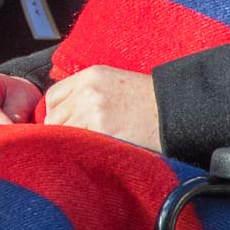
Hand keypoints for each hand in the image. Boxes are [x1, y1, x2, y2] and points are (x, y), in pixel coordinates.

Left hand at [42, 66, 161, 151]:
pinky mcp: (102, 130)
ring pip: (62, 132)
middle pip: (54, 116)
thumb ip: (87, 93)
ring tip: (86, 150)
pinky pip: (78, 144)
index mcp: (89, 76)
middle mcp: (87, 90)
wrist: (176, 111)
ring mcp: (93, 109)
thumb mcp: (114, 83)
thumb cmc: (149, 101)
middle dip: (60, 131)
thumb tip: (65, 113)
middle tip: (73, 144)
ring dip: (70, 143)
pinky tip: (93, 154)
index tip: (62, 126)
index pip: (53, 96)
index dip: (54, 114)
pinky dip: (81, 151)